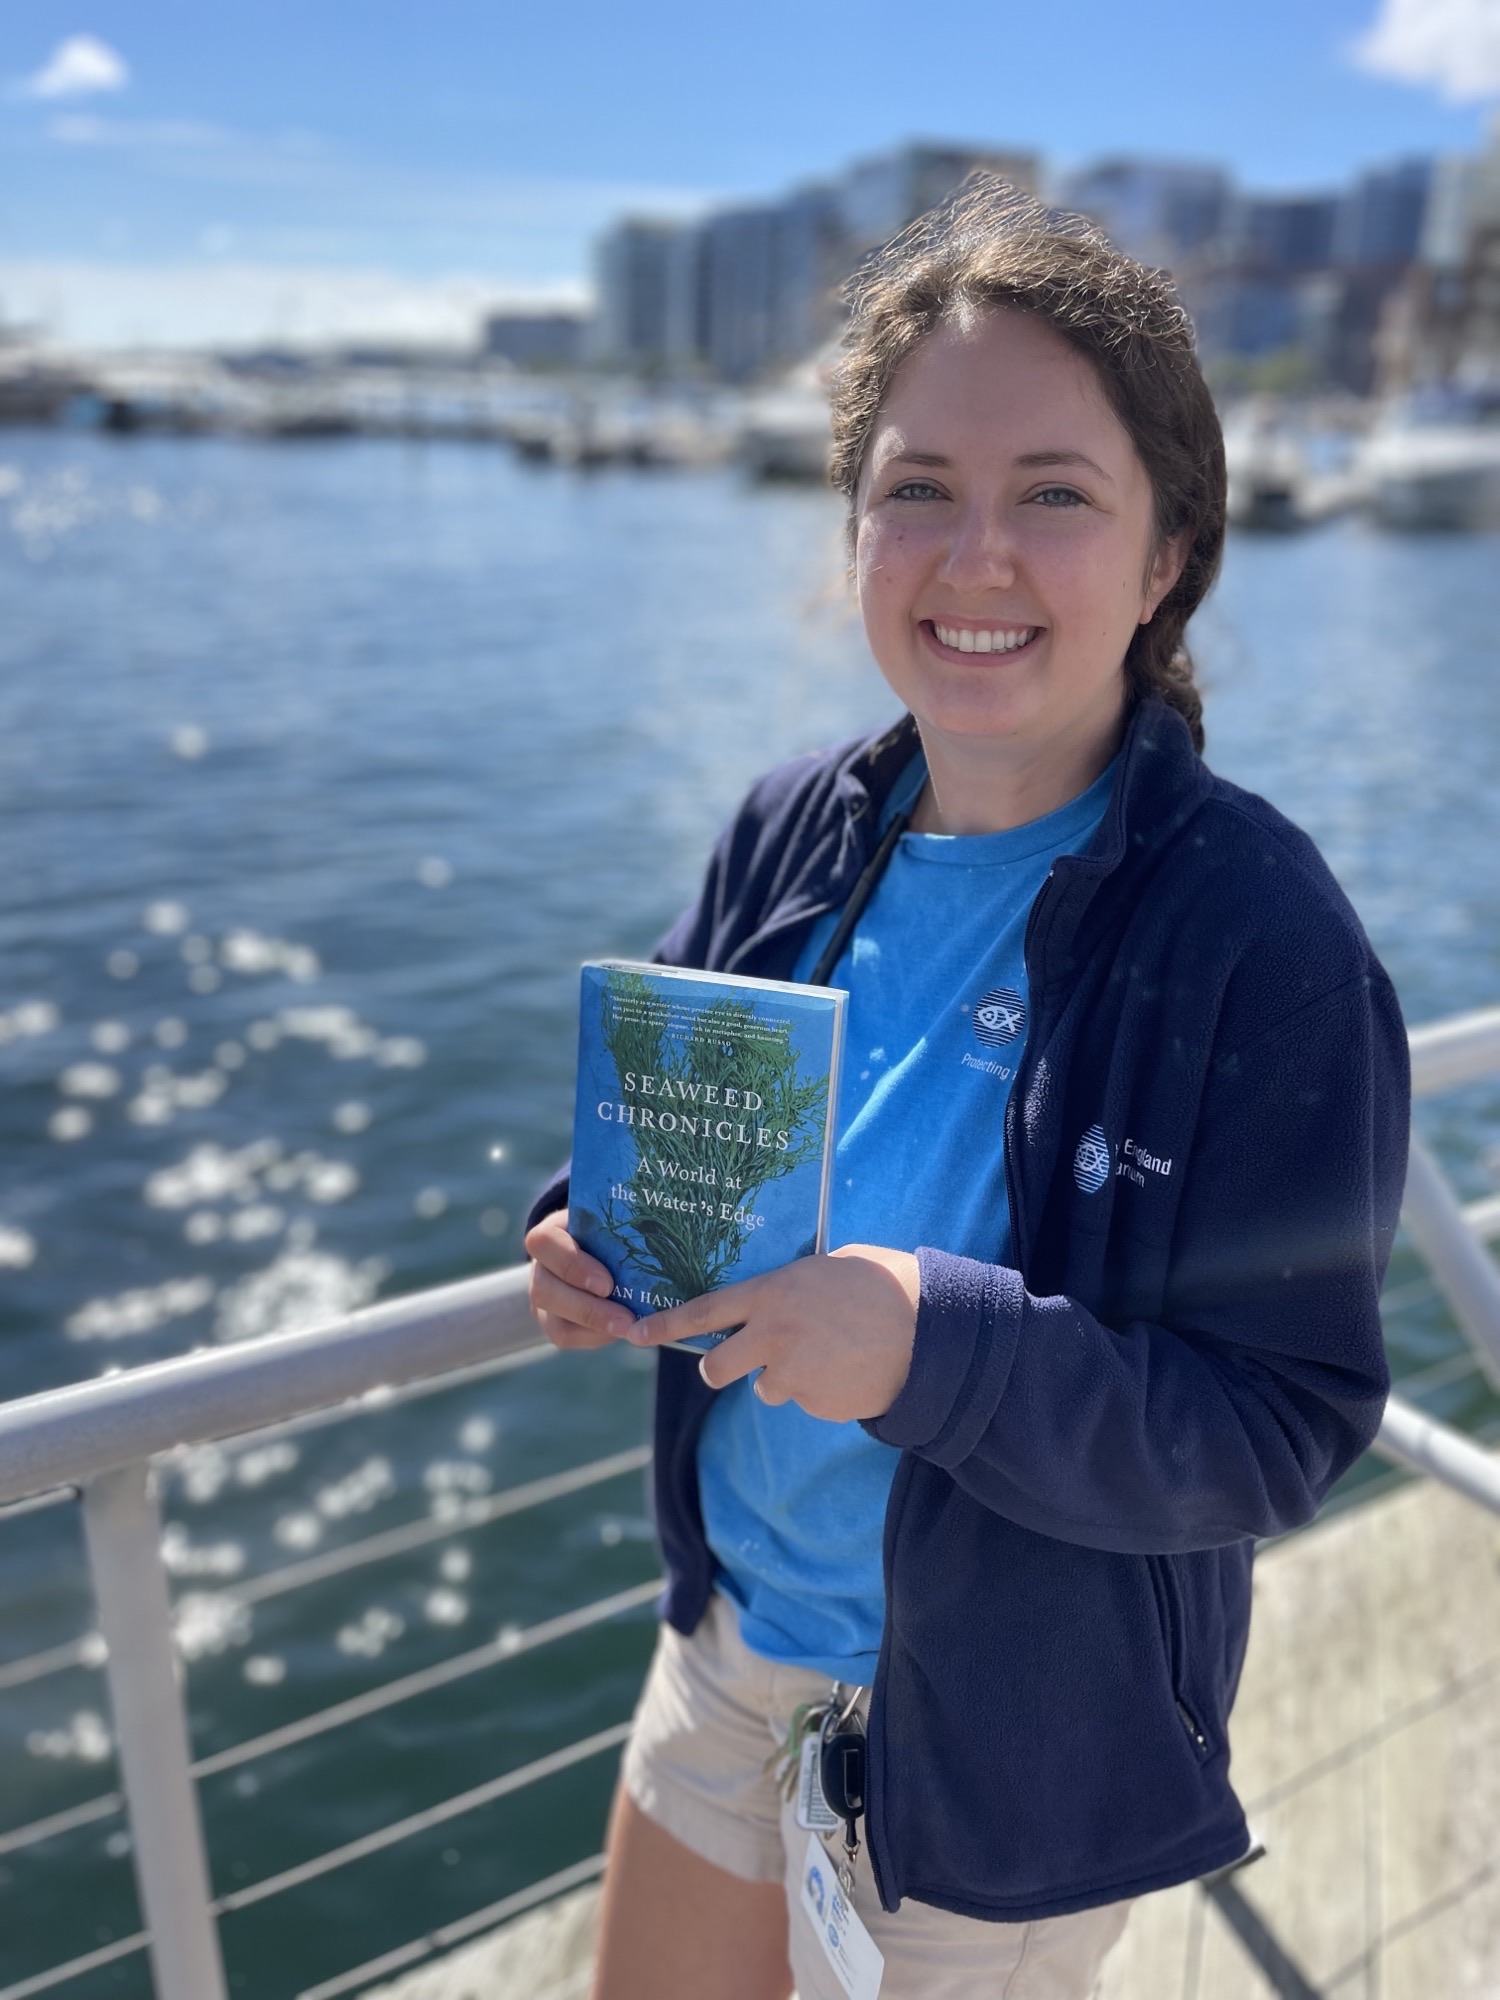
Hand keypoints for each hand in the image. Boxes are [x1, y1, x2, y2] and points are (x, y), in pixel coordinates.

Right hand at [524, 1210, 636, 1349]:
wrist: (601, 1252)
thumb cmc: (608, 1232)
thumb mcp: (610, 1224)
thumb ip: (621, 1230)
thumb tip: (654, 1239)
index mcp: (551, 1233)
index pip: (544, 1242)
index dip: (572, 1265)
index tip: (607, 1284)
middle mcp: (539, 1267)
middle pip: (543, 1291)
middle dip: (587, 1308)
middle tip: (626, 1318)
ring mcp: (542, 1298)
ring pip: (554, 1321)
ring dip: (595, 1327)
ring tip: (630, 1328)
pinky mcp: (552, 1323)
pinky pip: (566, 1336)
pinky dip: (597, 1336)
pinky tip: (622, 1331)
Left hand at [630, 1246, 920, 1422]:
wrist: (928, 1332)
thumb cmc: (882, 1286)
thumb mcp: (828, 1268)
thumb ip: (790, 1286)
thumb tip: (770, 1299)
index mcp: (771, 1294)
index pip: (703, 1312)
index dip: (664, 1326)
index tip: (634, 1333)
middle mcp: (771, 1337)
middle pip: (716, 1368)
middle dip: (722, 1368)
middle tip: (742, 1362)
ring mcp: (792, 1376)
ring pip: (767, 1388)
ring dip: (786, 1379)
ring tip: (828, 1355)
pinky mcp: (815, 1403)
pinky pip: (804, 1400)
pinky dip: (819, 1391)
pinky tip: (848, 1370)